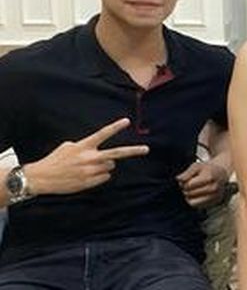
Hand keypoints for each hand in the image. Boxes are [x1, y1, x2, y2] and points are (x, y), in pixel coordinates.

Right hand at [24, 118, 148, 195]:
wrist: (42, 178)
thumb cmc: (56, 160)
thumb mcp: (68, 146)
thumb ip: (86, 146)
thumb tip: (99, 152)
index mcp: (83, 146)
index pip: (102, 134)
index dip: (115, 127)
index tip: (126, 121)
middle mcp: (89, 158)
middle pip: (116, 154)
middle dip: (133, 151)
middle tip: (146, 149)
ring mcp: (90, 171)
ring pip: (110, 166)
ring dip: (105, 165)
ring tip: (89, 166)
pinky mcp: (89, 182)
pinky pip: (105, 177)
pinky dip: (100, 175)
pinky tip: (86, 175)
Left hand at [176, 160, 228, 207]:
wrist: (222, 174)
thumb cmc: (208, 169)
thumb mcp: (197, 166)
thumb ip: (187, 173)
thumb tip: (178, 179)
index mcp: (209, 177)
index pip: (188, 185)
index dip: (183, 183)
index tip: (186, 180)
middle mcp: (213, 188)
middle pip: (189, 193)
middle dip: (185, 189)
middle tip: (188, 185)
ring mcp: (214, 197)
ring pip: (192, 202)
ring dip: (189, 197)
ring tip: (192, 190)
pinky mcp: (214, 203)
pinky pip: (197, 206)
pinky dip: (194, 201)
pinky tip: (197, 195)